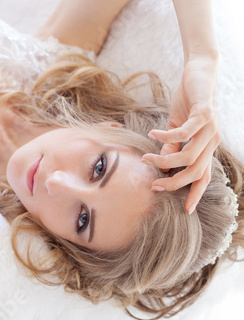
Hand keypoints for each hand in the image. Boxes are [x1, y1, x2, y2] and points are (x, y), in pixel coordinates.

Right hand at [141, 54, 220, 213]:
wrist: (200, 73)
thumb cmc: (188, 100)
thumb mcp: (176, 126)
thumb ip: (171, 146)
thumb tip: (161, 164)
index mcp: (206, 146)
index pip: (203, 176)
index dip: (196, 193)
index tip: (186, 210)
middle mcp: (211, 141)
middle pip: (195, 172)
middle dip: (174, 183)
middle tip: (154, 185)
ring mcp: (210, 129)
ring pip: (189, 156)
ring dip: (165, 160)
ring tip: (145, 158)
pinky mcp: (205, 114)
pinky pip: (184, 133)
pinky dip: (166, 137)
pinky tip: (152, 135)